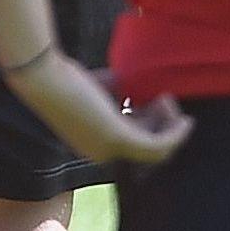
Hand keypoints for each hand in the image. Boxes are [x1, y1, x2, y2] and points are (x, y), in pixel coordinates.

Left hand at [5, 51, 191, 165]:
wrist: (44, 77)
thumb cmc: (63, 77)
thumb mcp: (97, 87)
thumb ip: (117, 90)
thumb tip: (133, 85)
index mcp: (95, 144)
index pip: (133, 143)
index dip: (151, 123)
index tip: (159, 100)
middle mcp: (102, 153)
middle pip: (147, 147)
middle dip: (163, 124)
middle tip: (165, 98)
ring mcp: (110, 149)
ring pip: (156, 150)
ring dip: (169, 126)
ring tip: (166, 99)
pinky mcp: (117, 137)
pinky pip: (158, 146)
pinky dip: (176, 135)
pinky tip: (185, 122)